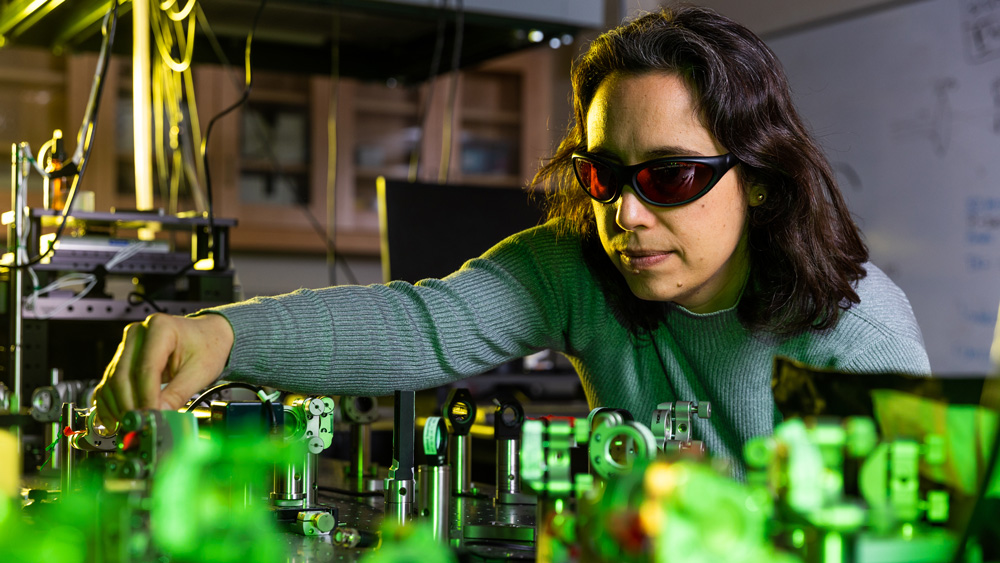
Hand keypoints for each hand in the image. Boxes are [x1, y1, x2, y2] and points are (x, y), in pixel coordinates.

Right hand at [94, 313, 234, 426]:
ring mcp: (127, 346)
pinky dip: (110, 404)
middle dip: (129, 406)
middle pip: (122, 376)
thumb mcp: (201, 371)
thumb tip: (159, 416)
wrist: (208, 336)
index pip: (145, 369)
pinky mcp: (122, 359)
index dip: (145, 397)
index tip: (149, 418)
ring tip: (130, 426)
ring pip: (112, 382)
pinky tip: (115, 421)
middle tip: (139, 426)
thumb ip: (178, 394)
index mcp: (160, 328)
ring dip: (117, 408)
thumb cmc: (207, 347)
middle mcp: (138, 334)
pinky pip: (109, 384)